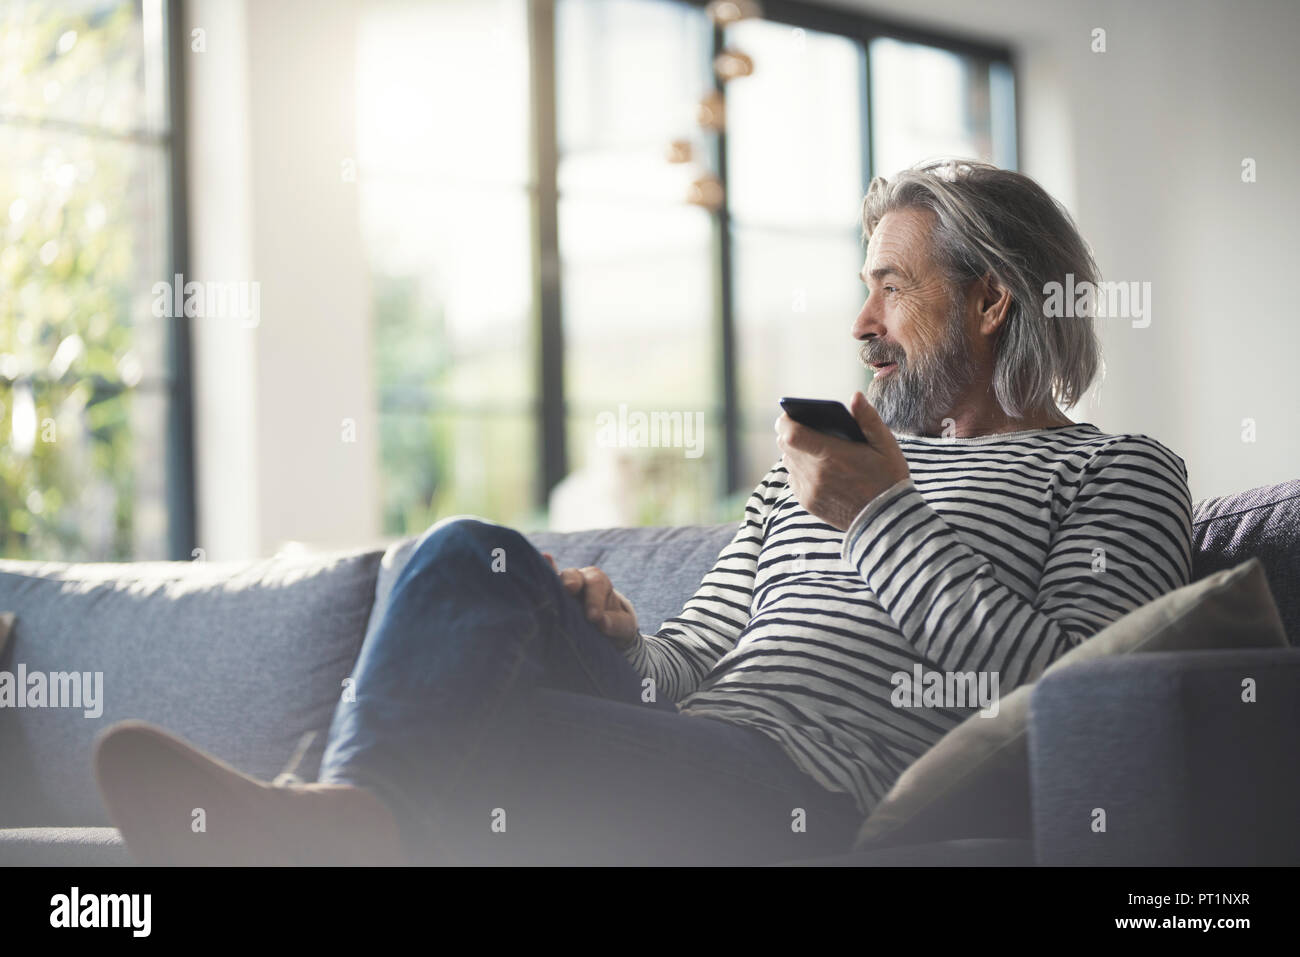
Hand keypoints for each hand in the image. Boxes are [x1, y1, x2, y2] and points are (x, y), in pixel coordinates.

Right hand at [543, 554, 639, 649]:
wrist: (605, 631)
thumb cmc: (614, 625)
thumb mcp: (623, 625)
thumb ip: (615, 624)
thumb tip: (602, 624)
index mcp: (598, 582)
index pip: (595, 584)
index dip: (594, 599)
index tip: (594, 617)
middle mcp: (579, 579)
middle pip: (572, 575)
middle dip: (570, 581)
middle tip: (570, 589)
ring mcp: (560, 587)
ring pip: (554, 580)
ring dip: (550, 583)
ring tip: (543, 588)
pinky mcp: (549, 596)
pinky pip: (542, 583)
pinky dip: (539, 574)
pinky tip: (536, 564)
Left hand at [775, 391, 909, 530]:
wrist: (887, 521)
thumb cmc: (889, 479)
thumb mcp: (886, 445)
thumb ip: (868, 419)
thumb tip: (854, 396)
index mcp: (832, 455)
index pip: (791, 434)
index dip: (786, 421)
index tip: (790, 414)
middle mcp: (815, 474)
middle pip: (785, 446)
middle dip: (790, 433)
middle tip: (802, 427)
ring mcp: (810, 490)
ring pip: (788, 462)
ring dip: (795, 452)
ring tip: (811, 446)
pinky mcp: (808, 503)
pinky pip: (793, 479)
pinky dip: (800, 470)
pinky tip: (816, 467)